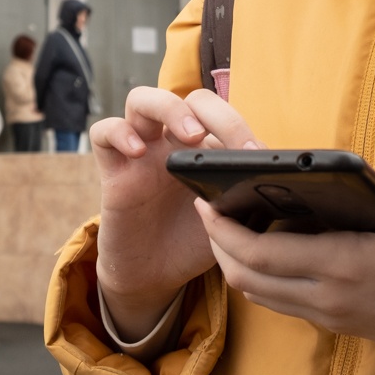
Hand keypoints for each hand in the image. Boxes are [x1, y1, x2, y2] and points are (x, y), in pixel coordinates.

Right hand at [90, 87, 259, 335]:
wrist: (156, 275)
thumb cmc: (194, 241)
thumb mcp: (229, 220)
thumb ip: (247, 197)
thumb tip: (271, 179)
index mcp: (205, 149)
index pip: (221, 115)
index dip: (238, 126)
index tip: (253, 154)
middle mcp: (173, 143)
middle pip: (187, 98)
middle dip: (209, 111)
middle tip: (221, 140)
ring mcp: (142, 152)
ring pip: (142, 100)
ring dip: (167, 107)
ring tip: (188, 134)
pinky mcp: (113, 170)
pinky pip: (104, 132)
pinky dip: (119, 132)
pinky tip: (138, 151)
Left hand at [195, 145, 374, 360]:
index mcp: (344, 264)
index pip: (259, 252)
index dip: (222, 230)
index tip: (206, 202)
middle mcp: (329, 296)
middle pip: (246, 279)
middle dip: (217, 247)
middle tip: (207, 213)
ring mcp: (333, 315)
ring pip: (260, 297)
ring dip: (236, 267)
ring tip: (228, 231)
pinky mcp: (341, 325)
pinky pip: (284, 305)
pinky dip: (262, 281)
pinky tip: (270, 252)